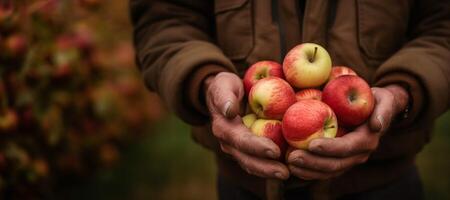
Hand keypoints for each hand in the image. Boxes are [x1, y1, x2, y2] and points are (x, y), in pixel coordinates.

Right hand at [205, 72, 288, 179]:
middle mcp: (229, 143)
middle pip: (247, 160)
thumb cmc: (225, 87)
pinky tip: (289, 168)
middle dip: (266, 168)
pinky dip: (271, 167)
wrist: (222, 95)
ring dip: (269, 172)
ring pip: (252, 165)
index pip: (241, 140)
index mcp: (223, 128)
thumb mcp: (223, 85)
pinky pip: (258, 162)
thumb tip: (229, 111)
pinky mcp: (246, 150)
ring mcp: (237, 149)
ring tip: (288, 175)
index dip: (257, 147)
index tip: (275, 151)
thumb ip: (224, 97)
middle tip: (285, 173)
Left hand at [286, 85, 408, 179]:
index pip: (347, 148)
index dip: (330, 148)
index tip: (311, 144)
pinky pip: (323, 170)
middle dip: (313, 162)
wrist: (374, 111)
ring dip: (307, 170)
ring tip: (289, 164)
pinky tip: (292, 167)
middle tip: (292, 157)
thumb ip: (383, 110)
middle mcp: (358, 155)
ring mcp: (348, 160)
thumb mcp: (384, 99)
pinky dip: (308, 171)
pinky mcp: (338, 161)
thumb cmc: (375, 99)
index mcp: (367, 141)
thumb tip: (377, 126)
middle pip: (335, 164)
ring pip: (327, 171)